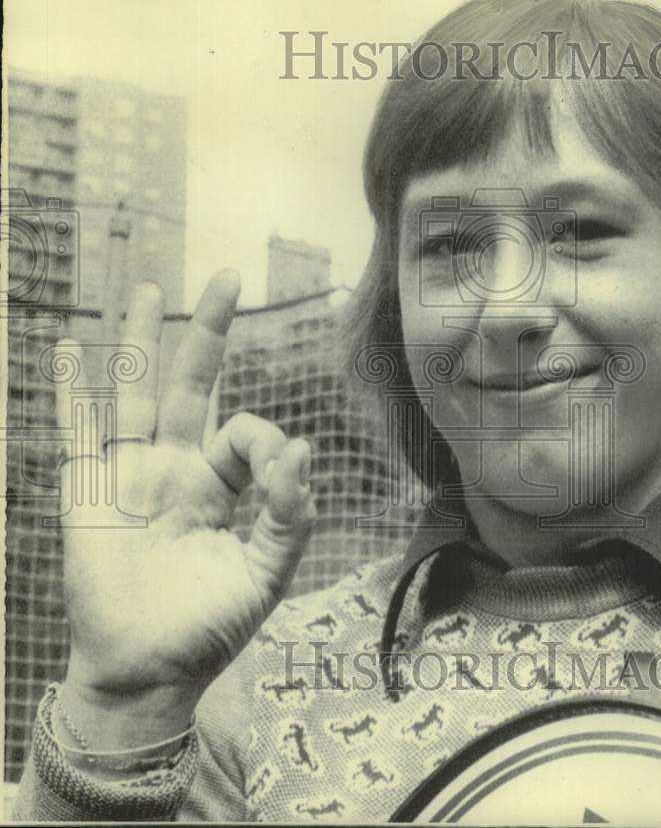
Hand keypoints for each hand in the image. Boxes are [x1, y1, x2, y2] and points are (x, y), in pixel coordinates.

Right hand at [54, 270, 315, 733]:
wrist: (147, 673)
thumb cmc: (209, 627)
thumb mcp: (266, 571)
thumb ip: (288, 511)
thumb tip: (302, 445)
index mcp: (217, 484)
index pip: (243, 431)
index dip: (263, 442)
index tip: (277, 467)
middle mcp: (172, 468)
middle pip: (189, 383)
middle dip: (208, 331)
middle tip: (229, 276)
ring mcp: (127, 477)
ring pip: (132, 393)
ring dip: (138, 341)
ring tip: (147, 287)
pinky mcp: (87, 495)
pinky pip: (77, 434)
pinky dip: (73, 392)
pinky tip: (69, 350)